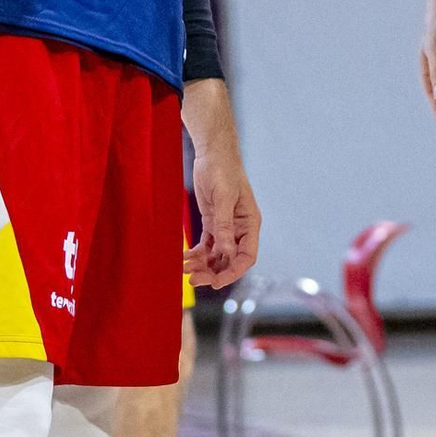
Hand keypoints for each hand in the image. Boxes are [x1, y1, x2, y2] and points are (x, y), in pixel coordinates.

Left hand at [182, 79, 261, 287]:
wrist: (212, 153)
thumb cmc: (223, 171)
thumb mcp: (224, 198)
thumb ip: (225, 226)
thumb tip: (227, 252)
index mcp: (250, 224)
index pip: (246, 256)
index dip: (233, 272)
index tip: (216, 283)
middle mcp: (240, 229)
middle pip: (230, 260)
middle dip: (213, 272)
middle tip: (193, 279)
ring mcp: (226, 227)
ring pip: (217, 256)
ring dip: (203, 265)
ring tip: (185, 270)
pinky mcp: (213, 222)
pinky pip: (207, 246)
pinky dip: (197, 254)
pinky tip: (185, 258)